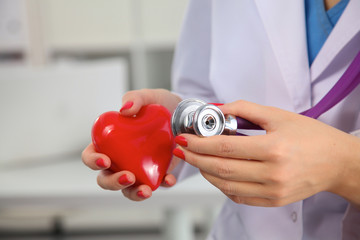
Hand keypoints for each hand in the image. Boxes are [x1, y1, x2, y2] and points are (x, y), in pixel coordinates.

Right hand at [82, 89, 181, 200]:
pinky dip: (162, 185)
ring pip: (127, 189)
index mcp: (110, 141)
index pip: (91, 155)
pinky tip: (169, 179)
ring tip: (146, 191)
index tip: (105, 160)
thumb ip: (135, 99)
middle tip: (128, 177)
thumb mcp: (149, 97)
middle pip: (106, 178)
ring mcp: (137, 168)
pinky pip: (155, 185)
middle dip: (113, 182)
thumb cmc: (159, 105)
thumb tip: (124, 110)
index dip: (93, 161)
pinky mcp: (156, 173)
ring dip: (133, 193)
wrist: (184, 114)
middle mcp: (120, 158)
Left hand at [173, 100, 359, 206]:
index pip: (225, 147)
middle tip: (182, 149)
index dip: (199, 143)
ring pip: (225, 185)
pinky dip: (222, 185)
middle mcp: (272, 174)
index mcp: (273, 149)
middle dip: (195, 158)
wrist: (337, 163)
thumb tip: (218, 109)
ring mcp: (272, 191)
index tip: (184, 138)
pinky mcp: (273, 201)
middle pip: (220, 168)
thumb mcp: (279, 115)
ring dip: (205, 172)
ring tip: (196, 159)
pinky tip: (215, 173)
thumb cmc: (312, 136)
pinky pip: (238, 196)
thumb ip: (245, 109)